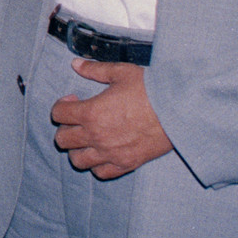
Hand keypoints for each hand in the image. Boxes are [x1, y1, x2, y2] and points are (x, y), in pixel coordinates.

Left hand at [51, 60, 172, 178]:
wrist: (179, 110)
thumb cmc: (151, 90)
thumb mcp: (121, 73)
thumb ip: (95, 70)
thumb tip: (76, 64)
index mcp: (91, 112)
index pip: (58, 114)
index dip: (62, 105)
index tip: (74, 100)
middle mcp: (96, 136)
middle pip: (62, 140)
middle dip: (65, 127)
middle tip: (78, 120)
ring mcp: (110, 153)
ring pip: (77, 160)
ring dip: (77, 149)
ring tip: (86, 139)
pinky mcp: (126, 164)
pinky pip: (101, 172)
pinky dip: (97, 165)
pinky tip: (102, 153)